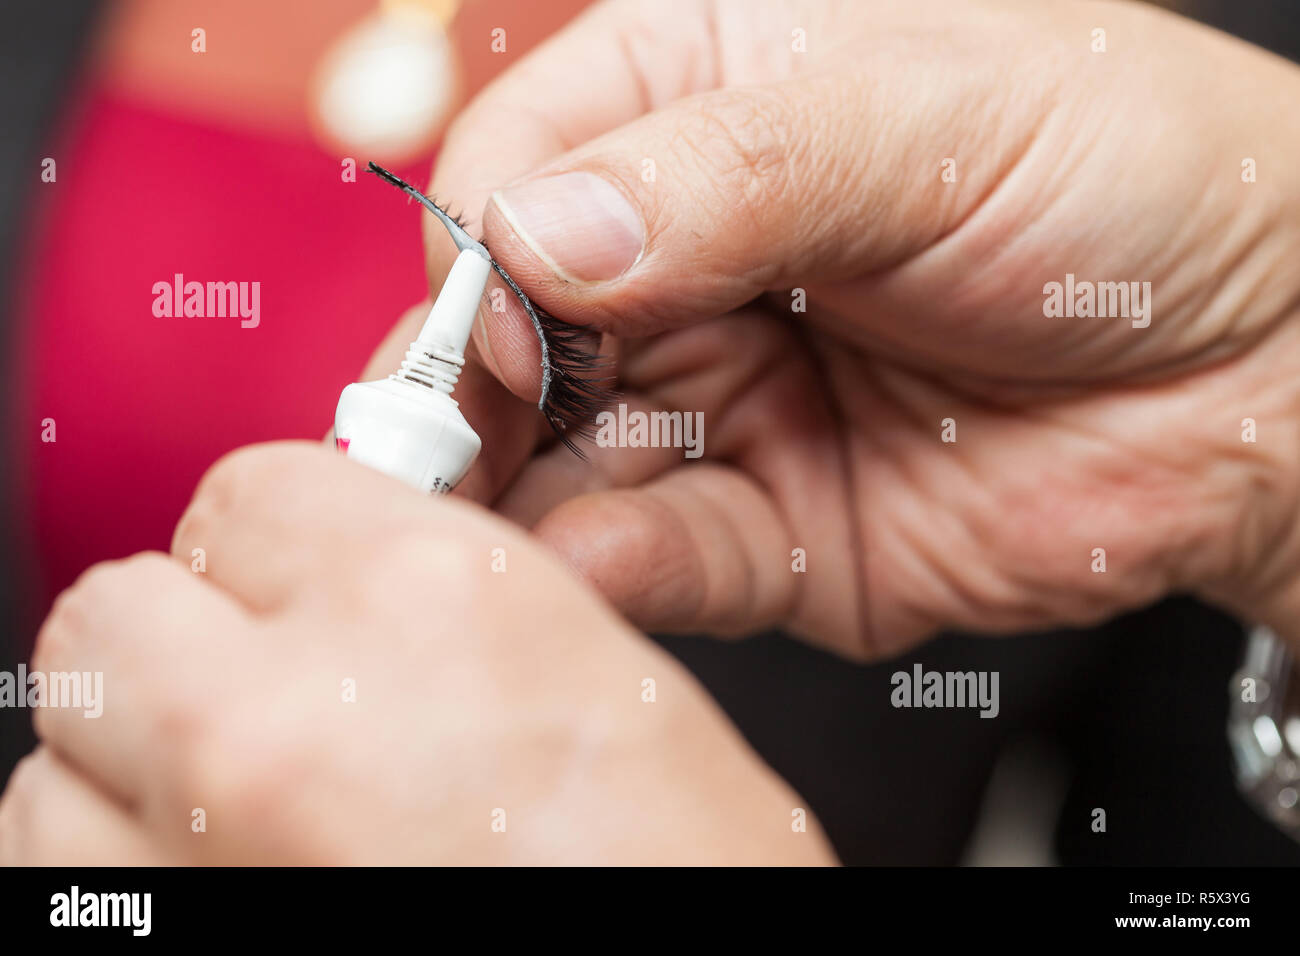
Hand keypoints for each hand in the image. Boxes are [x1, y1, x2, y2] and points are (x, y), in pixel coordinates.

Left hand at [0, 443, 830, 864]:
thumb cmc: (678, 862)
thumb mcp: (587, 666)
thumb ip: (424, 589)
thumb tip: (321, 575)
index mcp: (426, 604)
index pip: (245, 491)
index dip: (274, 540)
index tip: (294, 578)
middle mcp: (287, 719)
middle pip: (118, 609)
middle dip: (183, 633)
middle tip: (259, 675)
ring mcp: (205, 854)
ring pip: (62, 753)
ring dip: (137, 760)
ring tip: (243, 796)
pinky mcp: (169, 946)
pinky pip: (59, 868)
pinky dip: (124, 860)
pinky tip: (224, 863)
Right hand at [359, 0, 1299, 657]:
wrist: (1263, 367)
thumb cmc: (1127, 180)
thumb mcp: (934, 121)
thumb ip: (727, 174)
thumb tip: (538, 236)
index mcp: (702, 103)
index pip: (523, 166)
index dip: (490, 251)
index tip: (507, 323)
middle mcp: (686, 257)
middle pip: (516, 330)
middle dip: (474, 395)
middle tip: (435, 455)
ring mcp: (718, 395)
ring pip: (565, 455)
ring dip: (525, 496)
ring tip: (496, 526)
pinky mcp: (766, 520)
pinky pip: (661, 550)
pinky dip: (622, 563)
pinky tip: (602, 557)